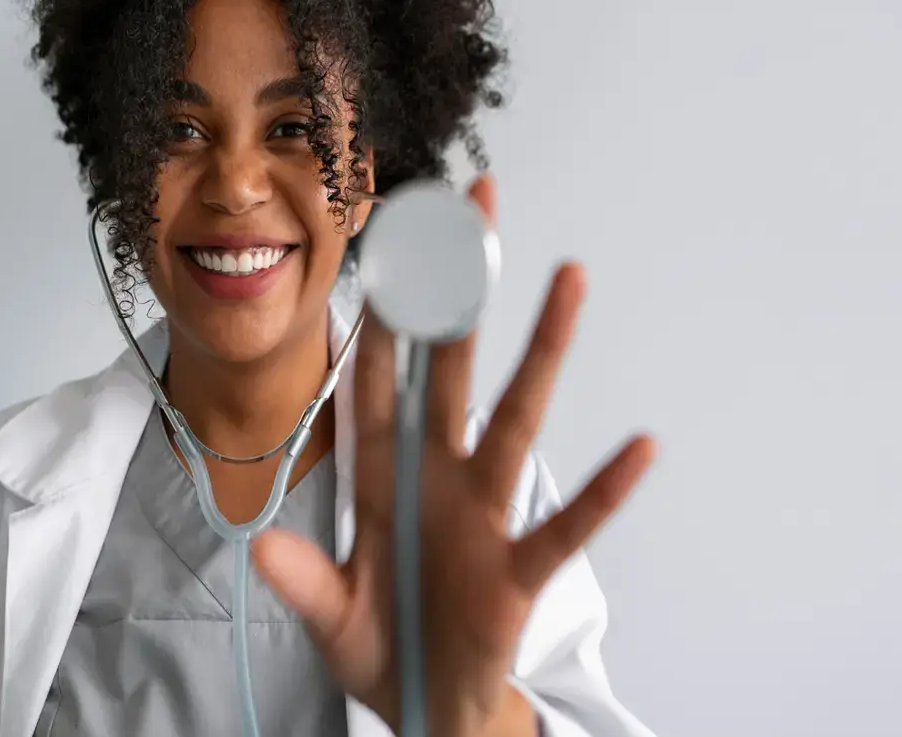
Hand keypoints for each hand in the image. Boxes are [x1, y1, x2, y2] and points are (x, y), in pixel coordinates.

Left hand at [252, 175, 655, 736]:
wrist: (427, 707)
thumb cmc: (384, 645)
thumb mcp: (330, 614)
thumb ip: (303, 581)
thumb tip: (260, 546)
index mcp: (385, 481)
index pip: (378, 383)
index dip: (380, 317)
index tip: (387, 249)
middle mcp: (440, 480)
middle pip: (453, 371)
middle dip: (462, 292)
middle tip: (478, 213)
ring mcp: (484, 519)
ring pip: (516, 419)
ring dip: (542, 350)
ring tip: (569, 278)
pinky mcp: (519, 571)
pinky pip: (565, 526)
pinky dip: (603, 491)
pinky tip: (640, 448)